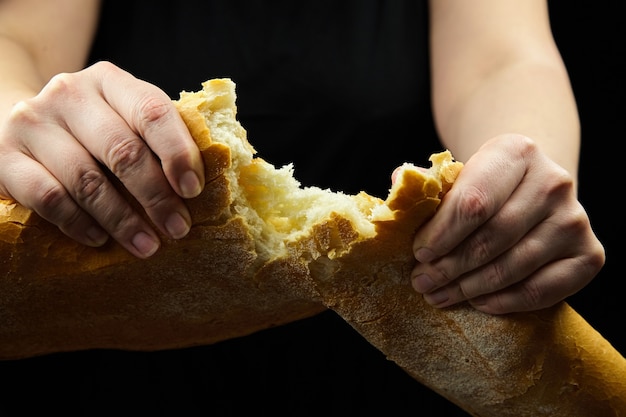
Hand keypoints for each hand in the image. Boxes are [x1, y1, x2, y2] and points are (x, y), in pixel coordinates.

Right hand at [0, 61, 204, 257]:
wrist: (20, 120)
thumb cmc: (91, 128)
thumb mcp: (123, 118)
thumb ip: (156, 138)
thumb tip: (200, 186)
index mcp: (110, 81)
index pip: (151, 111)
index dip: (177, 152)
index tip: (193, 190)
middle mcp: (69, 94)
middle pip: (123, 150)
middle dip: (156, 196)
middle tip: (178, 228)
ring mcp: (33, 123)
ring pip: (86, 179)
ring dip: (122, 220)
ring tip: (147, 245)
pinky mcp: (6, 156)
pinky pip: (49, 198)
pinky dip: (79, 223)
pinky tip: (100, 239)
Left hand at [410, 134, 604, 313]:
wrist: (531, 189)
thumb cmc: (485, 187)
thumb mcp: (458, 175)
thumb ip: (429, 185)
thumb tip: (399, 182)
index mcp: (517, 152)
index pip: (474, 202)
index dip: (441, 234)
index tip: (418, 254)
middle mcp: (554, 181)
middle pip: (492, 237)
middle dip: (449, 266)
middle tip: (422, 282)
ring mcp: (576, 219)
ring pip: (514, 266)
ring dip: (469, 288)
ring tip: (439, 295)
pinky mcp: (589, 254)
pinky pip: (542, 290)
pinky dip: (505, 301)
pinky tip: (477, 301)